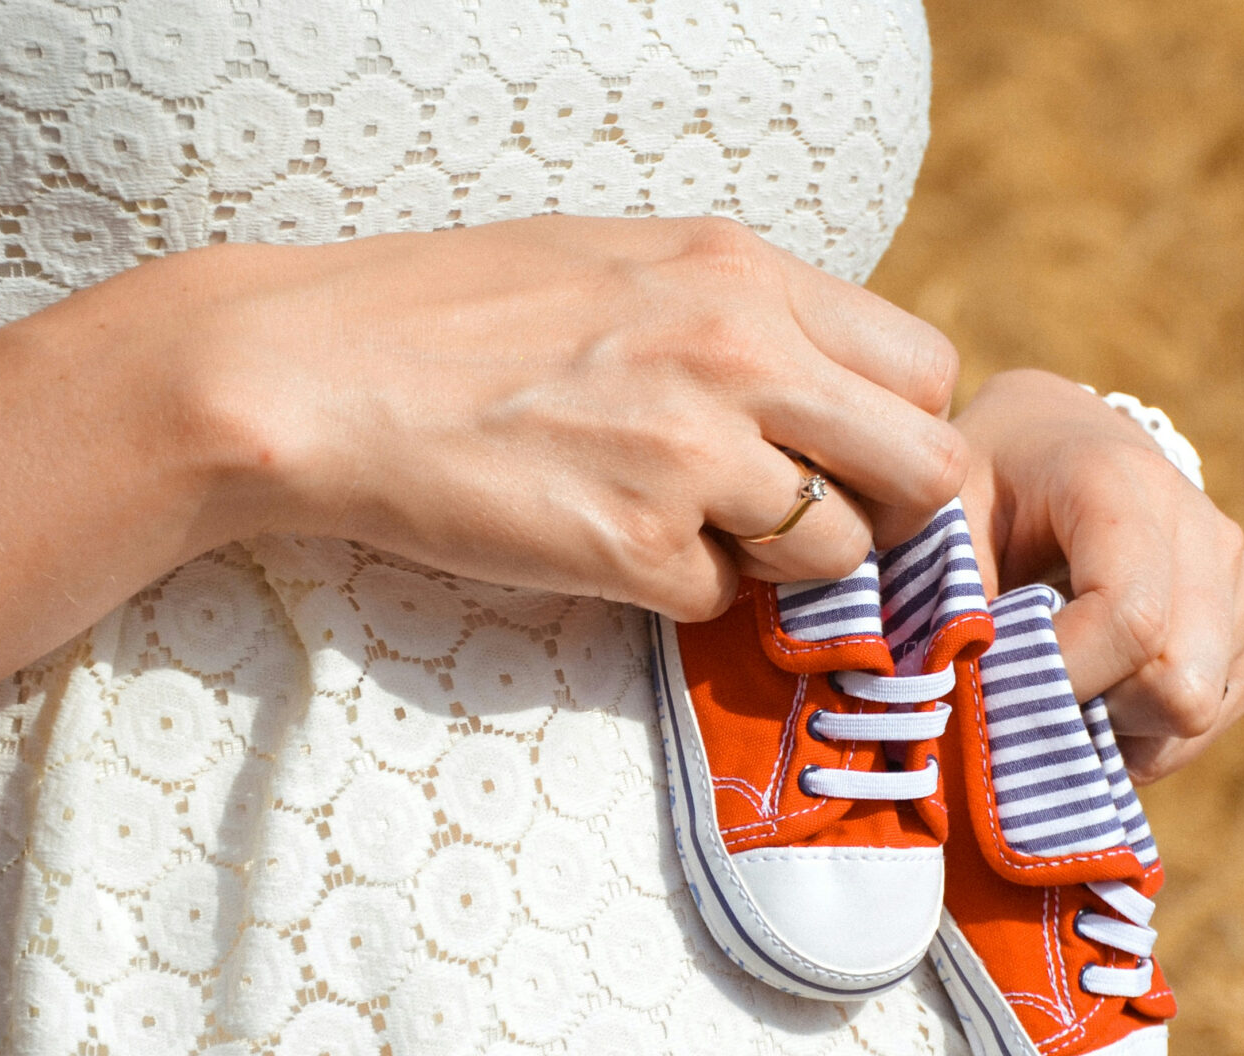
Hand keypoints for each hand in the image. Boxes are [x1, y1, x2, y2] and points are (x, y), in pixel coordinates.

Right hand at [164, 216, 966, 617]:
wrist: (315, 374)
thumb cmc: (459, 314)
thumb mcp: (626, 263)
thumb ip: (743, 312)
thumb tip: (833, 381)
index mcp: (744, 275)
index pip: (925, 366)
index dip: (903, 427)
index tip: (855, 456)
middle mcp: (742, 355)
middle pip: (929, 469)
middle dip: (890, 515)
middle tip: (825, 527)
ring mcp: (692, 456)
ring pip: (839, 554)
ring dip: (785, 568)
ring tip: (695, 532)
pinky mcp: (635, 547)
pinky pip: (722, 604)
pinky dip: (681, 594)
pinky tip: (609, 546)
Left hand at [955, 369, 1243, 782]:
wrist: (1057, 443)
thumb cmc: (989, 486)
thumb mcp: (945, 518)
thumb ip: (949, 599)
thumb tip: (957, 705)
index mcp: (1121, 484)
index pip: (1131, 619)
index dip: (1065, 680)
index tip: (1001, 688)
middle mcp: (1203, 527)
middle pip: (1179, 684)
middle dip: (1094, 711)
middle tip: (1030, 687)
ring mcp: (1240, 578)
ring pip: (1197, 711)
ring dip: (1119, 726)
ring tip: (1063, 681)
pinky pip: (1213, 717)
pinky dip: (1152, 731)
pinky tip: (1103, 692)